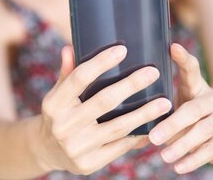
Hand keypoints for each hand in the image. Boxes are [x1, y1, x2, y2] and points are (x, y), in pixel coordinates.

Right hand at [35, 45, 171, 174]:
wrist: (47, 151)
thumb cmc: (58, 115)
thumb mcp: (57, 94)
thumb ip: (67, 74)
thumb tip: (70, 48)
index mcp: (54, 104)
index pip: (79, 78)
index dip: (100, 63)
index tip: (122, 50)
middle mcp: (63, 125)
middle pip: (103, 101)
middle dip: (130, 85)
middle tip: (152, 72)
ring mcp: (76, 147)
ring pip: (117, 126)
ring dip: (144, 114)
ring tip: (165, 103)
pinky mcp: (90, 163)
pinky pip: (120, 147)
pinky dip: (138, 135)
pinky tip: (155, 126)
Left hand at [148, 43, 212, 173]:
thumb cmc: (187, 113)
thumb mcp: (175, 102)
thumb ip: (158, 103)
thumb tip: (128, 109)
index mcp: (197, 85)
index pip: (192, 69)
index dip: (183, 58)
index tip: (173, 47)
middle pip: (194, 109)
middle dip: (172, 124)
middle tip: (154, 137)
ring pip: (204, 131)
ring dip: (183, 146)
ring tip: (164, 157)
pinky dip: (194, 159)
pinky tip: (179, 167)